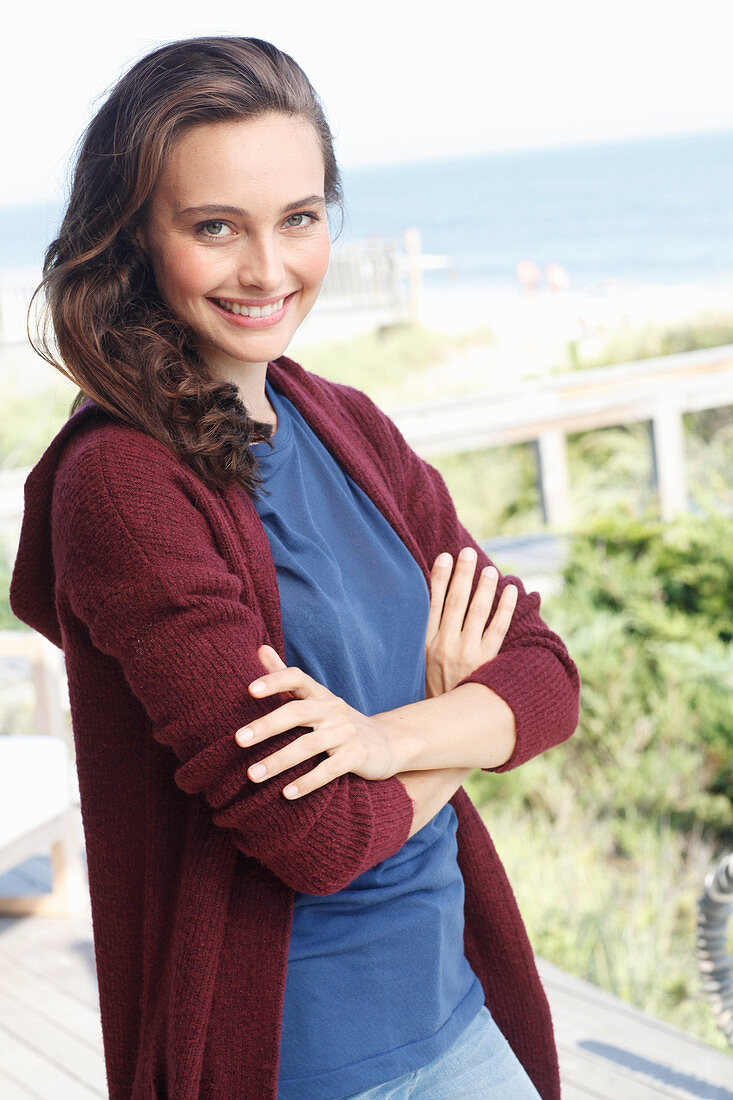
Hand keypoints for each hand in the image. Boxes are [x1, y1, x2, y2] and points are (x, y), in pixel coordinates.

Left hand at [234, 645, 399, 798]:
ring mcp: (347, 733)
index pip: (297, 678)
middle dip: (266, 726)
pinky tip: (286, 794)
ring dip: (279, 761)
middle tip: (238, 740)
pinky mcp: (357, 756)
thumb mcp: (317, 697)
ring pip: (309, 745)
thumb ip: (285, 677)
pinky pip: (329, 770)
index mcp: (320, 695)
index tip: (249, 690)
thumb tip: (259, 648)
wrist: (389, 743)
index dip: (275, 680)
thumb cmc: (340, 721)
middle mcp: (333, 710)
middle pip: (297, 712)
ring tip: (253, 775)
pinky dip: (307, 782)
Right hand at [425, 547, 517, 697]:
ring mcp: (467, 653)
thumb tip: (435, 610)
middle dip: (462, 574)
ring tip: (490, 569)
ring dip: (484, 587)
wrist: (446, 724)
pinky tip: (511, 591)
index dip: (440, 578)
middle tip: (468, 552)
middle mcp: (445, 644)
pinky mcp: (486, 662)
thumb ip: (428, 639)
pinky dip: (505, 608)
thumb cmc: (435, 691)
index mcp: (427, 643)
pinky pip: (499, 629)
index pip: (434, 603)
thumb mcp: (421, 665)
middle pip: (455, 601)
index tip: (444, 557)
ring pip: (477, 611)